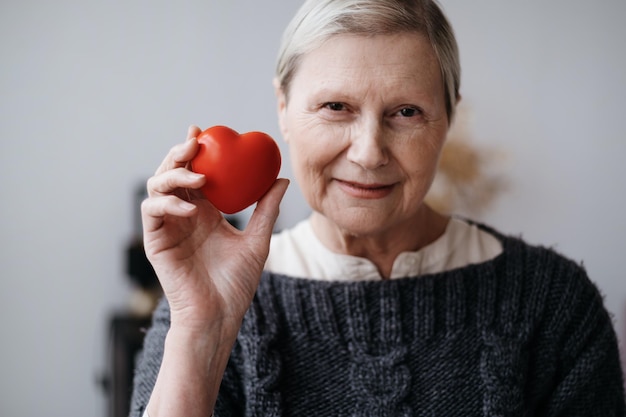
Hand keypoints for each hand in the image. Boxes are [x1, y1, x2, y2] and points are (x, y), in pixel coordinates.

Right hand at [141, 125, 288, 333]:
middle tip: (195, 143)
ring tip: (199, 179)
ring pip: (156, 187)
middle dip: (178, 154)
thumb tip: (282, 179)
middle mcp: (183, 215)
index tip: (204, 132)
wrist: (220, 315)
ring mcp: (167, 227)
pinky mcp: (155, 242)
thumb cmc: (237, 283)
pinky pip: (152, 212)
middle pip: (172, 173)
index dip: (194, 151)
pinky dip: (167, 204)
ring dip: (173, 176)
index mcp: (204, 212)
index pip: (194, 173)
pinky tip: (189, 208)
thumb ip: (266, 210)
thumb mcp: (257, 241)